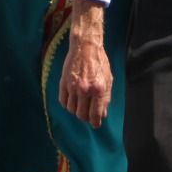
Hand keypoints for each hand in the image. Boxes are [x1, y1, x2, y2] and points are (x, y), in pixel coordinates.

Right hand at [57, 1, 111, 127]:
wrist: (86, 47)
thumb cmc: (99, 62)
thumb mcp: (108, 80)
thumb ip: (105, 99)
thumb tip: (102, 114)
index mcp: (99, 89)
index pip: (95, 114)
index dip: (95, 122)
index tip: (95, 124)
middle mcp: (85, 90)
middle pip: (82, 115)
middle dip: (85, 117)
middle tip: (88, 114)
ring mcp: (73, 86)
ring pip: (71, 110)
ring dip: (76, 110)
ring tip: (81, 105)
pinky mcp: (64, 82)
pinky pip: (63, 101)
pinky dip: (67, 104)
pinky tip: (72, 100)